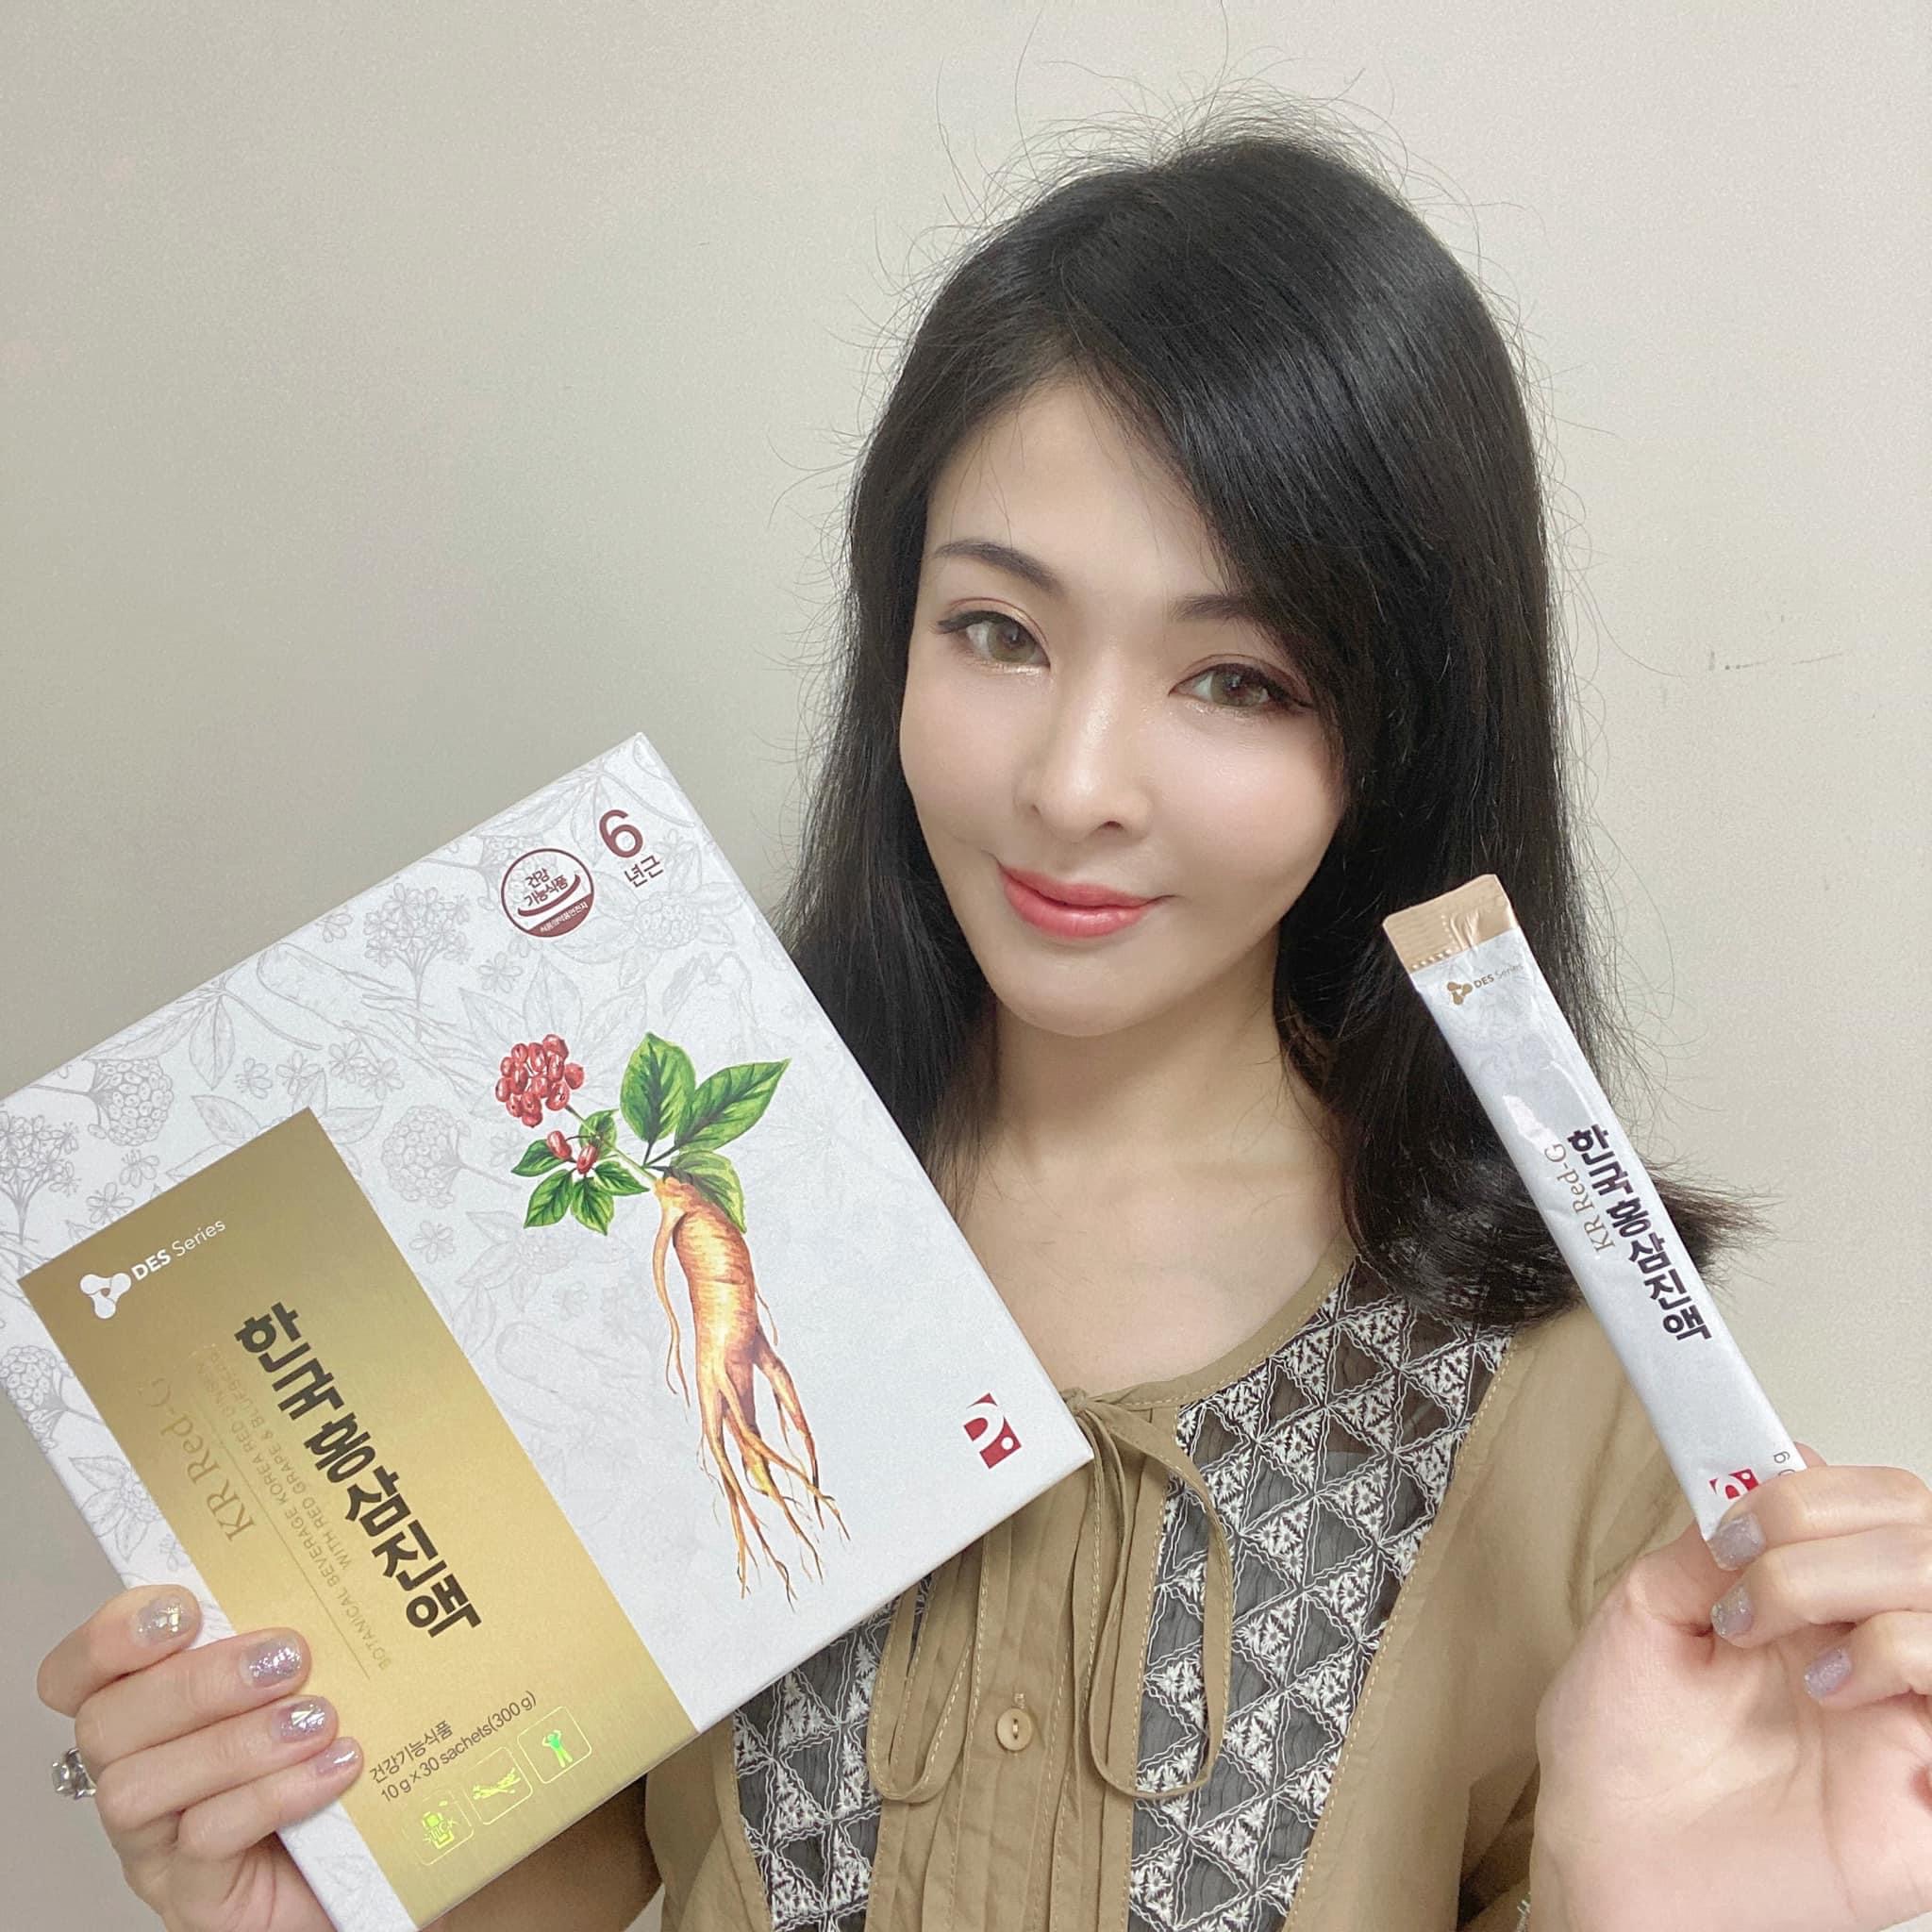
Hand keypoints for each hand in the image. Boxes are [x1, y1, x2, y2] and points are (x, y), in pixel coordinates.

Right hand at [36, 1584, 360, 1931]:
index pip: (80, 1672)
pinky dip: (273, 1794)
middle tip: (289, 1657)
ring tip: (317, 1717)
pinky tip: (335, 1767)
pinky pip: (204, 1841)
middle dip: (198, 1681)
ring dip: (235, 1742)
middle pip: (106, 1723)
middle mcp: (136, 1775)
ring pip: (138, 1787)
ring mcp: (156, 1843)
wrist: (361, 1864)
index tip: (185, 1608)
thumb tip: (334, 1571)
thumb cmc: (328, 1768)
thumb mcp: (304, 1688)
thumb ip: (290, 1641)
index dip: (111, 1635)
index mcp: (149, 1714)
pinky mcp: (195, 1895)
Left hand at [1529, 1442, 1931, 1931]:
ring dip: (1879, 1609)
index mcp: (1808, 1594)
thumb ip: (1705, 1545)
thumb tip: (1760, 1473)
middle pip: (1926, 1539)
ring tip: (1804, 1665)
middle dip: (1834, 1544)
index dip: (1819, 1495)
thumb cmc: (1619, 1748)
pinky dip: (1916, 1674)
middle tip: (1752, 1593)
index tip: (1738, 1528)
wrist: (1608, 1853)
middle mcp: (1866, 1644)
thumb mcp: (1642, 1612)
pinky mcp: (1926, 1800)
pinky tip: (1846, 1702)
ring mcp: (1904, 1719)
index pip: (1880, 1503)